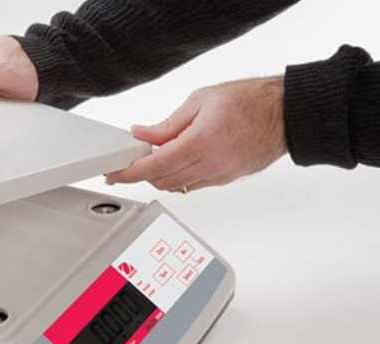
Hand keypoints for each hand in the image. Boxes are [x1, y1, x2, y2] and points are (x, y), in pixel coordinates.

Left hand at [106, 76, 286, 191]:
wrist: (286, 114)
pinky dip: (178, 177)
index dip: (129, 173)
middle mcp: (211, 164)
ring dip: (159, 176)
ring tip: (154, 158)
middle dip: (142, 174)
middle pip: (162, 181)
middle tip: (131, 161)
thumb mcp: (201, 100)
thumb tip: (142, 135)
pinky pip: (192, 185)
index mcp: (202, 141)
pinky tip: (175, 163)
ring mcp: (220, 175)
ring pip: (176, 187)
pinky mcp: (226, 180)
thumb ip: (168, 124)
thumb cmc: (251, 101)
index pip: (154, 166)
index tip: (114, 173)